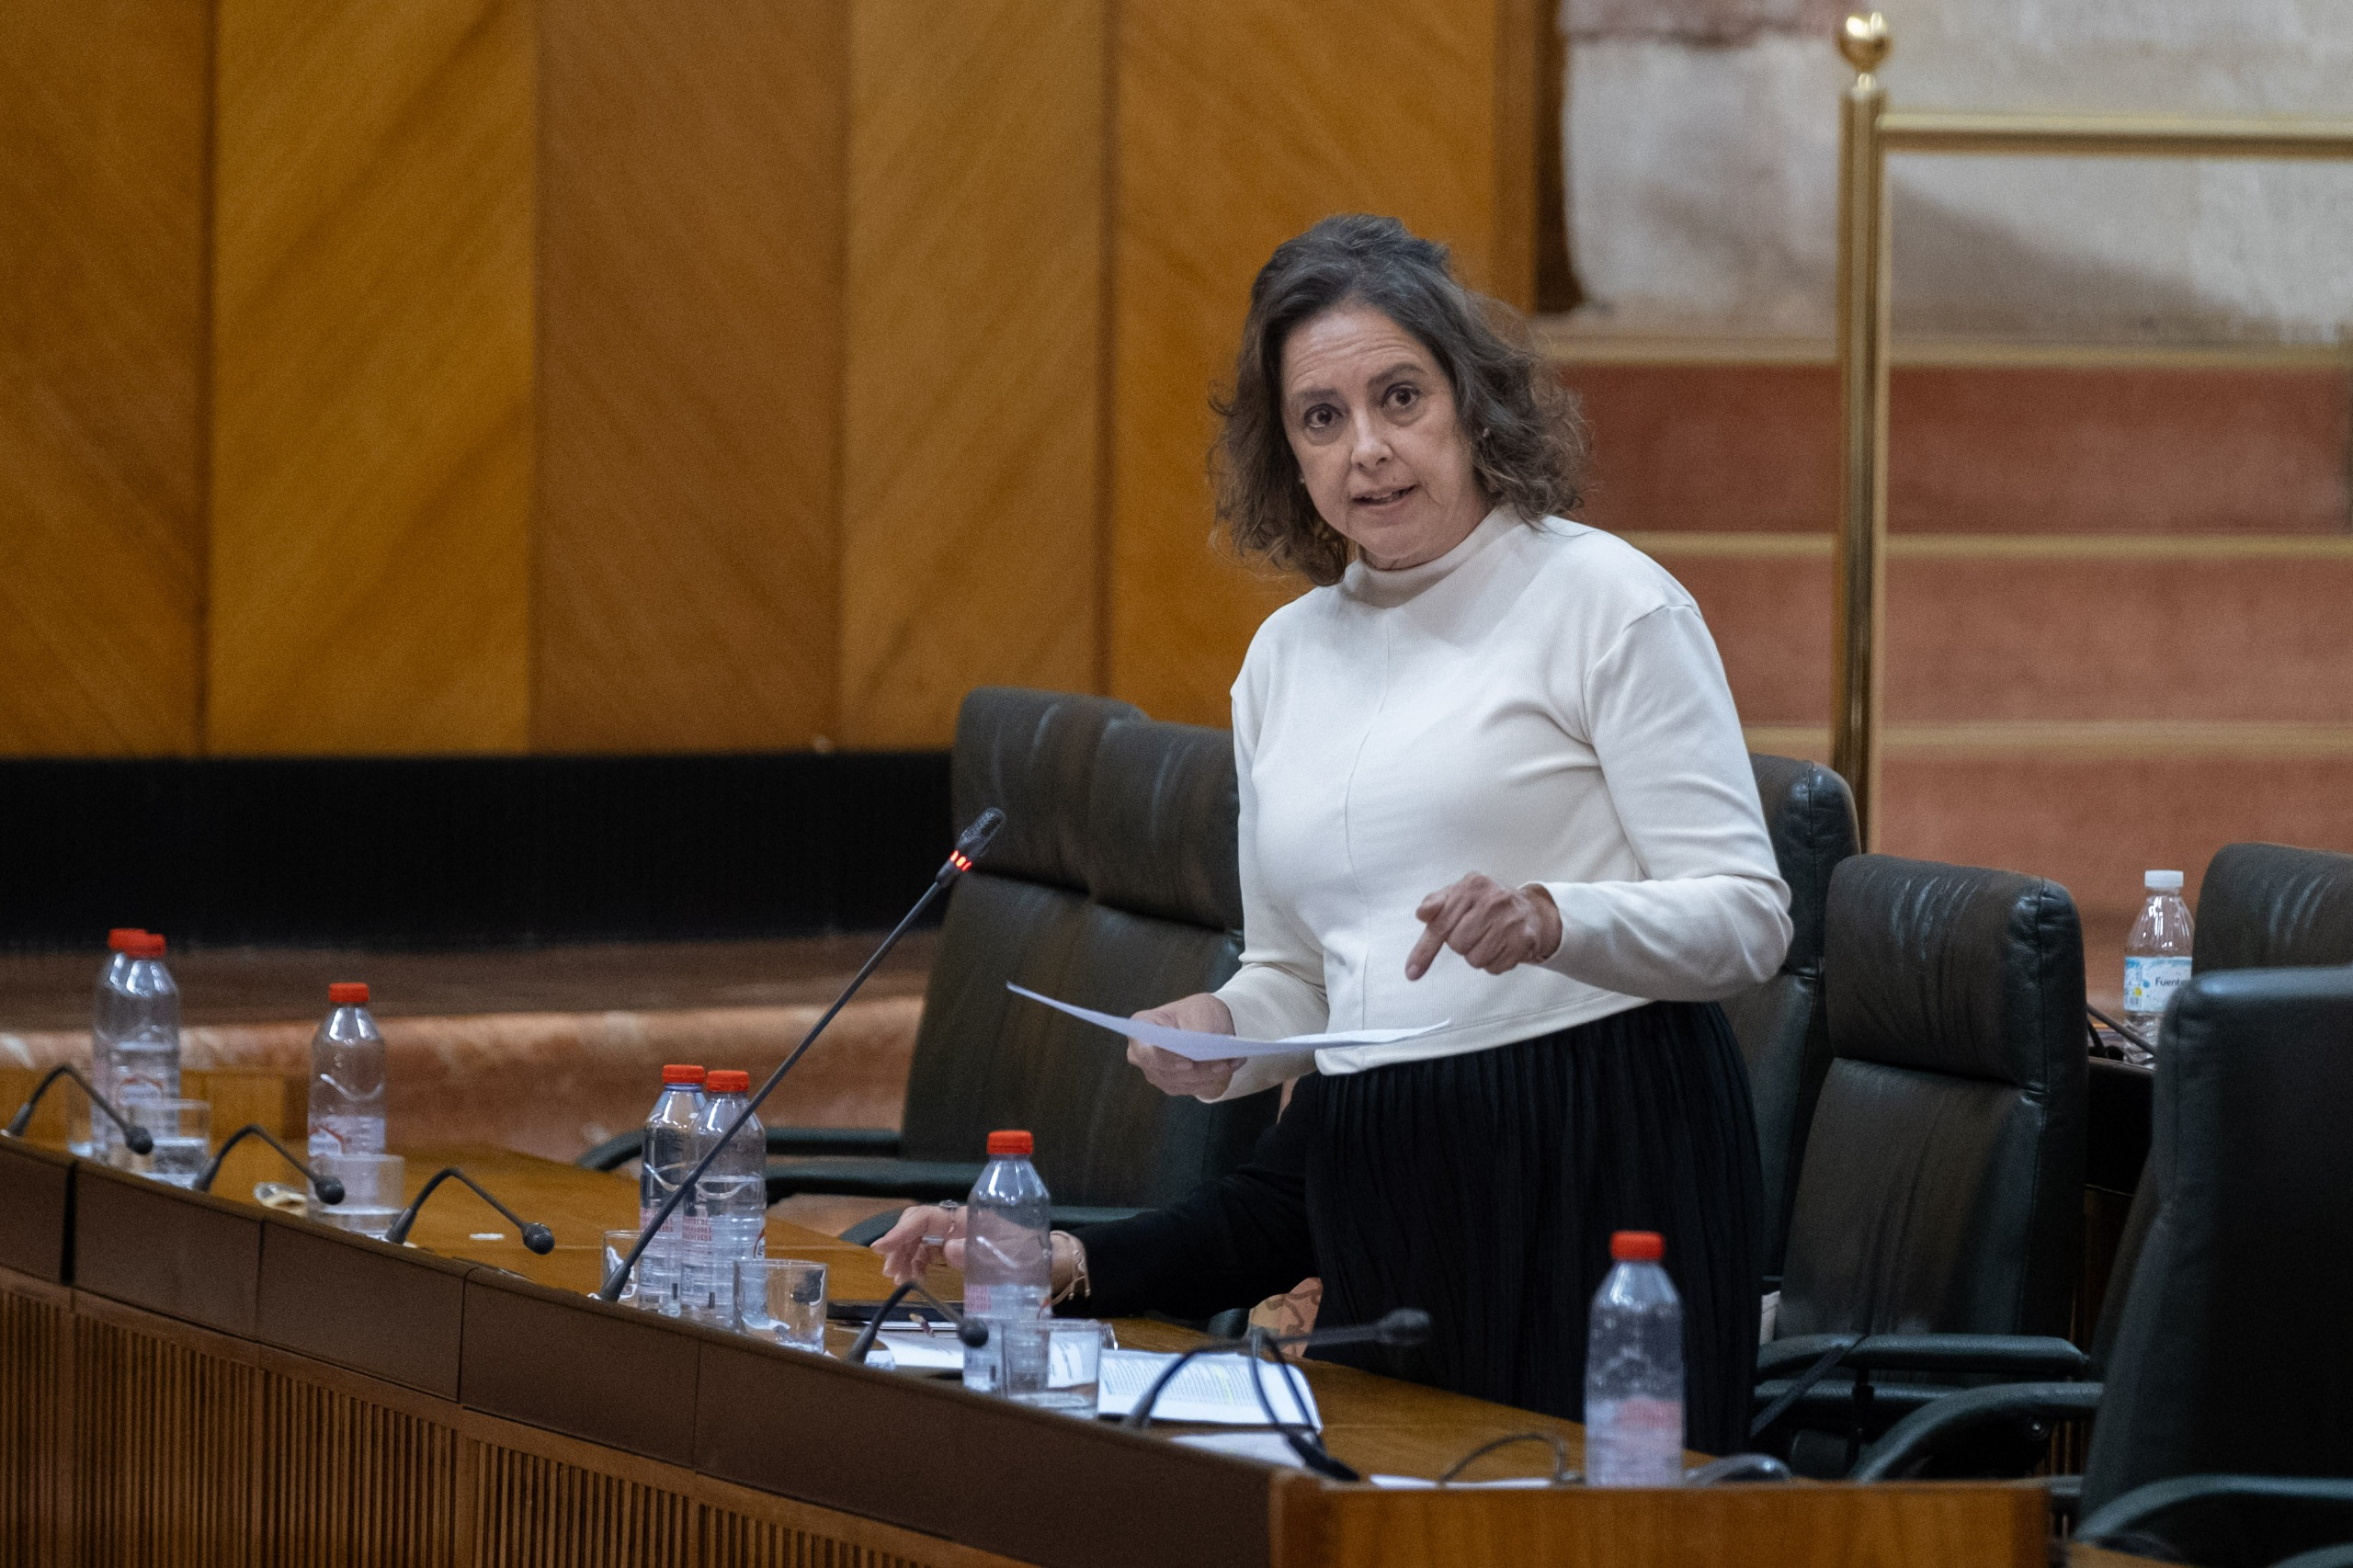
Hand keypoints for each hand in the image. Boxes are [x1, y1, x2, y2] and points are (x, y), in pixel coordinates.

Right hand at [871, 1206, 1087, 1298]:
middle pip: (918, 1227)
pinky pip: (929, 1254)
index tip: (883, 1247)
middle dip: (899, 1245)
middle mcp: (958, 1224)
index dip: (902, 1230)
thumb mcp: (1005, 1256)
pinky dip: (916, 1266)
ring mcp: (957, 1237)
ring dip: (904, 1257)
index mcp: (967, 1217)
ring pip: (920, 1241)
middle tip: (890, 1272)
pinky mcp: (958, 1252)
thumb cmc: (1029, 1256)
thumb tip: (949, 1249)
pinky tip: (913, 1279)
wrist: (1048, 1265)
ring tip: (899, 1280)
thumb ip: (977, 1253)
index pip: (926, 1218)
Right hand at [1126, 992, 1240, 1099]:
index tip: (1188, 1063)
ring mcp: (1156, 1071)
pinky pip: (1192, 1087)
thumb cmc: (1198, 1011)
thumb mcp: (1201, 1010)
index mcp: (1142, 1026)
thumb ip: (1198, 1031)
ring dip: (1209, 1075)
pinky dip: (1212, 1079)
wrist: (1207, 1022)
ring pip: (1182, 1081)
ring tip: (1231, 1064)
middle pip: (1166, 1070)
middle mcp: (1142, 1053)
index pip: (1147, 1047)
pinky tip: (1230, 1068)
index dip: (1166, 1058)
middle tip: (1221, 1064)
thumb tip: (1202, 1051)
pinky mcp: (1172, 1084)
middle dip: (1196, 1070)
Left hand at [1406, 874, 1561, 978]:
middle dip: (1461, 943)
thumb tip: (1422, 913)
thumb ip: (1436, 902)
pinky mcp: (1524, 940)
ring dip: (1478, 954)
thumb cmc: (1487, 904)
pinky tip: (1502, 946)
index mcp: (1472, 885)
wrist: (1530, 911)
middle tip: (1475, 931)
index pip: (1441, 924)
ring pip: (1475, 959)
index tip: (1412, 971)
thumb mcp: (1460, 894)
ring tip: (1489, 938)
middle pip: (1457, 944)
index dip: (1425, 949)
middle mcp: (1493, 900)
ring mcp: (1510, 920)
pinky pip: (1494, 967)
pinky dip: (1494, 962)